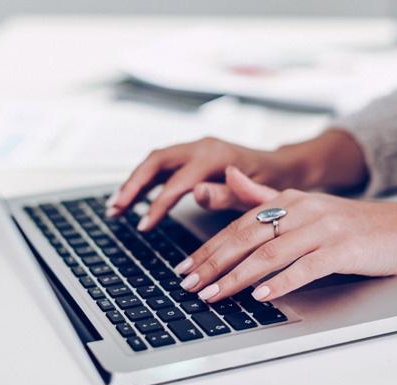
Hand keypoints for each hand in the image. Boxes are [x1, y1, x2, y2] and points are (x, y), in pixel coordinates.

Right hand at [105, 137, 291, 230]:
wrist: (281, 166)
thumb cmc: (272, 181)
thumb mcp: (256, 191)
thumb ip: (227, 193)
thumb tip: (196, 193)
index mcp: (216, 155)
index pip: (178, 181)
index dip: (158, 204)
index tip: (144, 226)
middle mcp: (202, 147)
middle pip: (156, 161)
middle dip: (133, 185)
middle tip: (116, 209)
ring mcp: (195, 149)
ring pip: (155, 162)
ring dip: (134, 182)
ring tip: (116, 206)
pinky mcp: (192, 156)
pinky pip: (162, 166)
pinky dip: (145, 181)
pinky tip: (132, 198)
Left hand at [176, 174, 396, 302]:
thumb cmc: (348, 223)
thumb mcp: (304, 205)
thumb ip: (263, 194)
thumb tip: (229, 175)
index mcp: (288, 199)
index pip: (238, 224)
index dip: (209, 246)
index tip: (186, 267)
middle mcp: (301, 210)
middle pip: (247, 237)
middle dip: (213, 262)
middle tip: (190, 283)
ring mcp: (322, 229)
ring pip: (270, 253)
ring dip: (237, 276)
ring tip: (214, 294)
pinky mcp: (342, 249)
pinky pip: (305, 267)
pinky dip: (280, 282)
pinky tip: (260, 295)